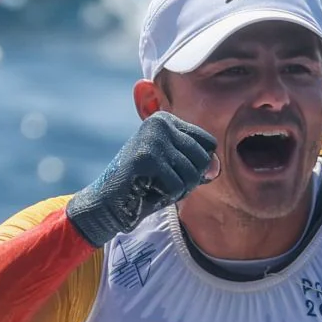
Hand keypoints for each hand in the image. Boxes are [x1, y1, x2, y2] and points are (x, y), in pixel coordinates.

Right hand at [66, 113, 216, 247]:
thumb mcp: (175, 169)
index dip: (197, 165)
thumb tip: (215, 167)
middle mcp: (160, 122)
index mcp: (166, 119)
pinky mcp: (145, 158)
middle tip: (164, 182)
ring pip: (192, 173)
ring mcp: (152, 138)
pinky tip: (147, 191)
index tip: (171, 170)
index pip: (208, 143)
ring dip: (178, 189)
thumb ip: (198, 166)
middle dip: (189, 179)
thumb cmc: (143, 185)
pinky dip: (166, 196)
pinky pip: (177, 185)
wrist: (106, 202)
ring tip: (155, 186)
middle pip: (203, 158)